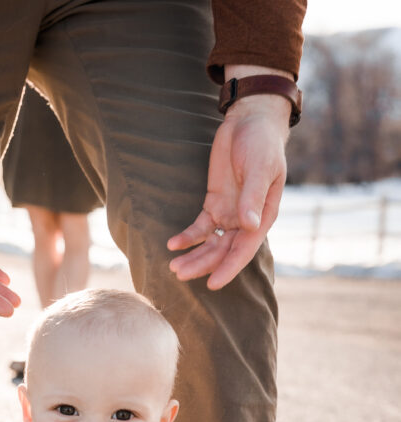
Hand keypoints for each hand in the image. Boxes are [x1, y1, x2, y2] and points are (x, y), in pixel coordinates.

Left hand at [168, 88, 290, 289]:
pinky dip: (187, 237)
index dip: (228, 268)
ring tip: (173, 266)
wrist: (250, 121)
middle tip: (179, 273)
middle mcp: (246, 221)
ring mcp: (230, 214)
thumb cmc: (262, 144)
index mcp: (262, 217)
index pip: (244, 250)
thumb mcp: (260, 167)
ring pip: (210, 243)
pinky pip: (200, 227)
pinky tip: (172, 244)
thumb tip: (249, 226)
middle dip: (202, 264)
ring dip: (193, 255)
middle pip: (223, 251)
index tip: (212, 285)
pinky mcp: (214, 204)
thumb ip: (253, 197)